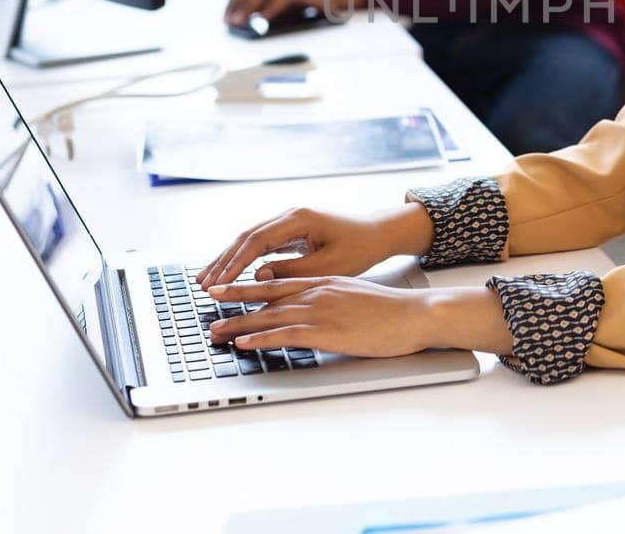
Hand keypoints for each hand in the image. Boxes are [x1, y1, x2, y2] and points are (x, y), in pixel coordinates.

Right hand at [195, 203, 433, 289]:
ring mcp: (287, 222)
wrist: (376, 234)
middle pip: (246, 238)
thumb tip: (259, 276)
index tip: (219, 284)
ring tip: (207, 281)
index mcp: (298, 218)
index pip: (256, 241)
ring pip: (249, 240)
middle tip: (203, 285)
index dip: (234, 264)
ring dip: (228, 260)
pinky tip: (229, 274)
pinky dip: (242, 260)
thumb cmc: (359, 248)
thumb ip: (293, 270)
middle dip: (223, 262)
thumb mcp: (329, 265)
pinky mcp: (289, 231)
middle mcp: (288, 215)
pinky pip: (259, 245)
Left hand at [207, 277, 514, 357]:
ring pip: (269, 316)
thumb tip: (315, 311)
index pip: (278, 282)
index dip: (249, 285)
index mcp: (324, 282)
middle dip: (234, 300)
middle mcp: (317, 292)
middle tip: (209, 302)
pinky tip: (243, 343)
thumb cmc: (391, 312)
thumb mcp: (356, 297)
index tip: (228, 287)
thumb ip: (332, 300)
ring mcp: (320, 311)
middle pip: (266, 296)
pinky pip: (285, 335)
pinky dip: (260, 339)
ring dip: (238, 324)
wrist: (415, 314)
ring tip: (215, 331)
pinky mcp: (326, 332)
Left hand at [224, 0, 363, 26]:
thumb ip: (270, 5)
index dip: (232, 0)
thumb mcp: (287, 0)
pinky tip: (262, 21)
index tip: (226, 17)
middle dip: (236, 5)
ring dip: (248, 8)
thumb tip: (249, 22)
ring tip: (240, 22)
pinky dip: (269, 10)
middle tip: (229, 22)